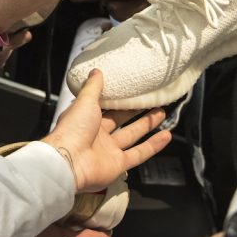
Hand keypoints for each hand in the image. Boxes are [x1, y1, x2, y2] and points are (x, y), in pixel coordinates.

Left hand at [42, 70, 169, 192]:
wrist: (69, 162)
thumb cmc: (73, 129)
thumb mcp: (84, 101)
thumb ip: (93, 87)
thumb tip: (96, 71)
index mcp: (87, 118)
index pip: (105, 107)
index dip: (118, 99)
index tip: (131, 90)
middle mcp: (97, 135)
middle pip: (121, 120)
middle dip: (135, 110)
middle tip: (151, 100)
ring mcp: (108, 151)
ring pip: (132, 135)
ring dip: (147, 124)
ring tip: (161, 112)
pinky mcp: (118, 164)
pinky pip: (139, 153)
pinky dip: (153, 146)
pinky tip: (166, 135)